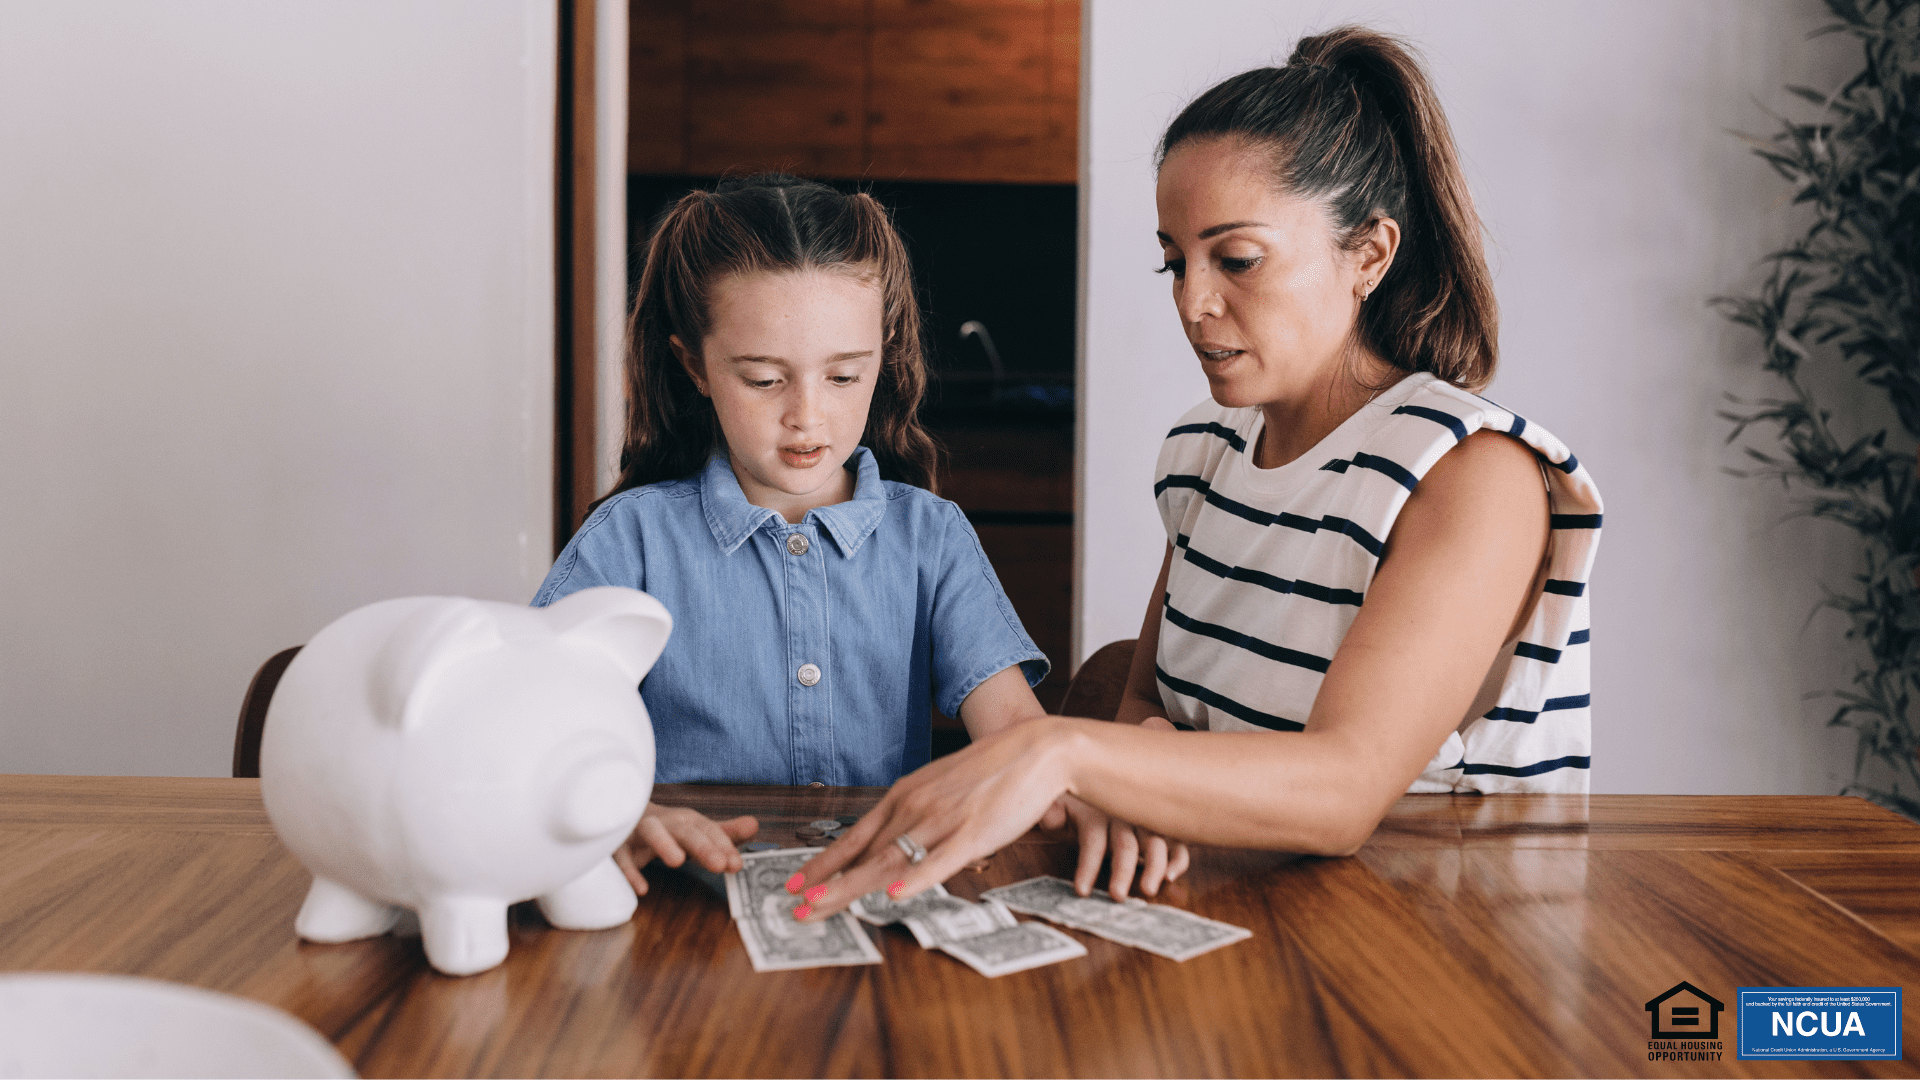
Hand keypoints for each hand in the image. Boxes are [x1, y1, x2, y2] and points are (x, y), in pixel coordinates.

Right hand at [613, 803, 758, 895]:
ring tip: (677, 862)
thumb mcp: (696, 831)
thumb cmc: (667, 829)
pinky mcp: (618, 846)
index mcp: (686, 820)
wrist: (622, 815)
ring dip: (664, 843)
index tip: (737, 864)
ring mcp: (638, 832)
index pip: (708, 830)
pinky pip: (621, 857)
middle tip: (719, 864)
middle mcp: (665, 822)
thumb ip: (724, 833)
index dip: (723, 845)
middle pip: (684, 829)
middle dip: (702, 845)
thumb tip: (754, 825)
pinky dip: (629, 871)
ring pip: (651, 831)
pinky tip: (641, 888)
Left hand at [790, 716, 1084, 917]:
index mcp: (906, 796)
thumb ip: (918, 815)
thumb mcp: (942, 788)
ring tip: (821, 906)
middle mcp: (915, 808)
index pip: (855, 836)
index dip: (824, 862)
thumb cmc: (992, 770)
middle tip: (794, 908)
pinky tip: (896, 895)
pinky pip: (940, 861)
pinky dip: (917, 879)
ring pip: (889, 861)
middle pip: (864, 854)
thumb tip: (898, 844)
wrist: (1036, 749)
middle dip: (826, 884)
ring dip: (852, 886)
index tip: (797, 883)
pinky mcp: (974, 833)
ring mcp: (942, 821)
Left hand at [1054, 791, 1190, 900]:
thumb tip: (1051, 816)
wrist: (1089, 785)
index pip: (1093, 840)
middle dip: (1123, 871)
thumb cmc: (1073, 806)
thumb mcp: (1056, 808)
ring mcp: (1143, 821)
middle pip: (1126, 844)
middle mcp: (1122, 815)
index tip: (1081, 891)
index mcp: (1095, 812)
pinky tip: (1171, 876)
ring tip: (1149, 890)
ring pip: (1155, 842)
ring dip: (1154, 866)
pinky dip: (1177, 858)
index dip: (1088, 866)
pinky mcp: (1159, 830)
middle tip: (1117, 896)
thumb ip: (1052, 814)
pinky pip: (1175, 843)